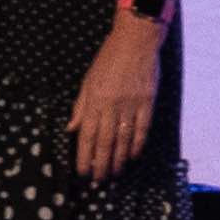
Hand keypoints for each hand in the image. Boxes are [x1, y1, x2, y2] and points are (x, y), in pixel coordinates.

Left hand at [72, 20, 162, 179]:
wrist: (136, 40)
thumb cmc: (109, 58)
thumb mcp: (88, 80)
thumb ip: (80, 106)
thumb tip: (72, 128)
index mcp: (94, 100)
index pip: (87, 136)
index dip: (85, 157)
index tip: (83, 172)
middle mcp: (111, 105)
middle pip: (105, 142)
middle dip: (101, 164)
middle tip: (98, 180)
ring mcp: (131, 104)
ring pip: (123, 139)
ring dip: (118, 159)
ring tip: (114, 173)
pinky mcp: (147, 101)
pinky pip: (142, 128)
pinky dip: (137, 144)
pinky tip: (133, 156)